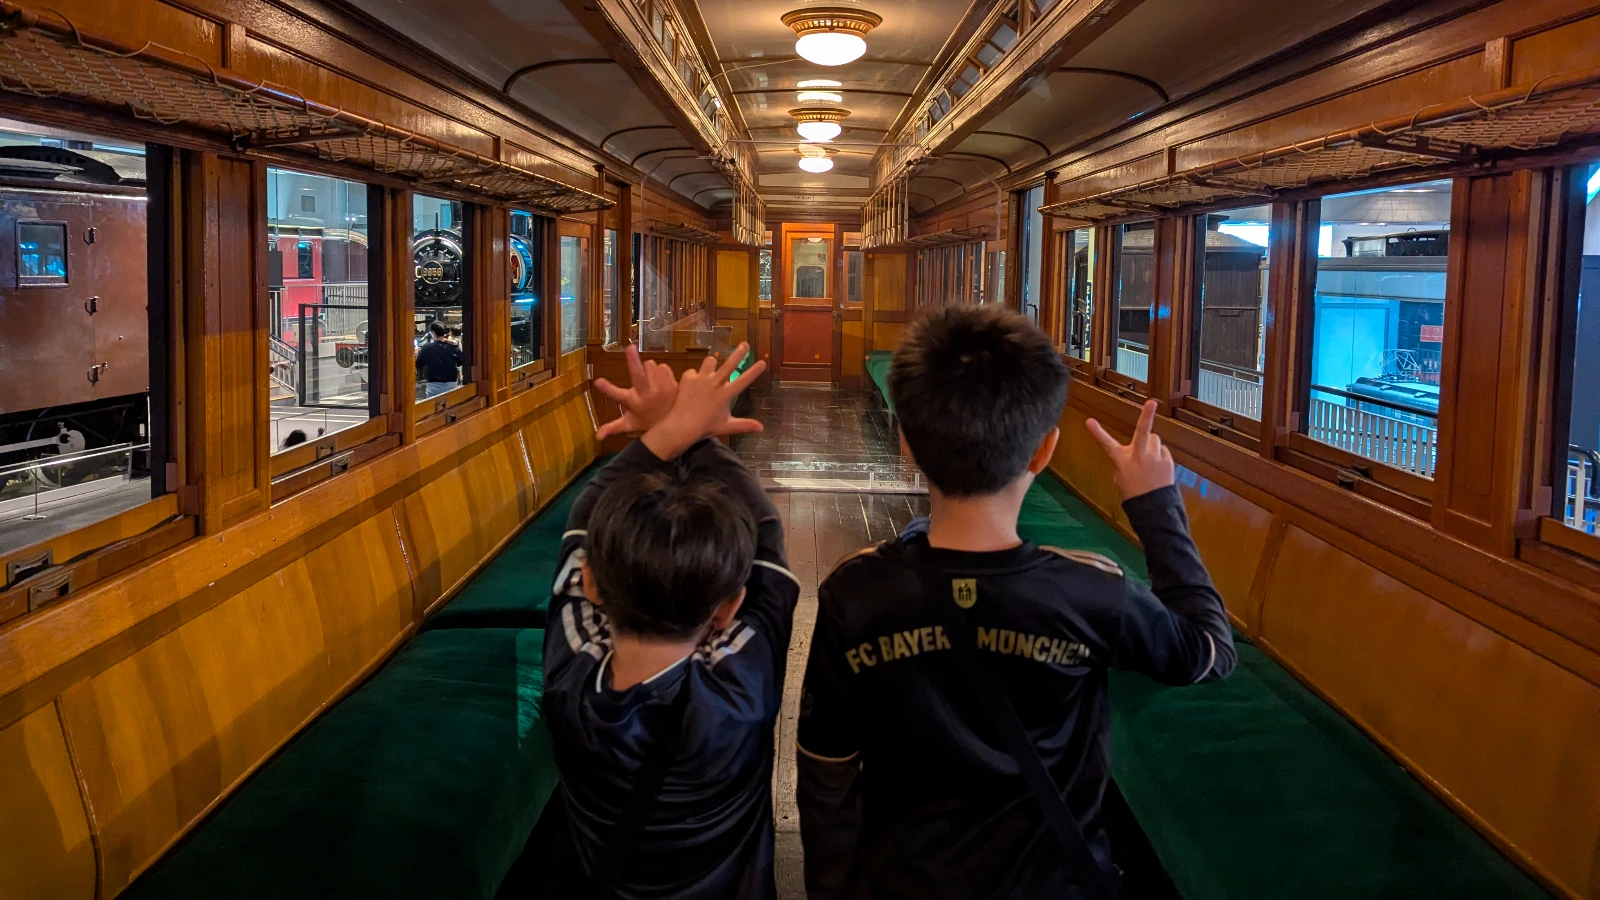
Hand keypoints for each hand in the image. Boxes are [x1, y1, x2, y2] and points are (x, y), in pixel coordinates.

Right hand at [593, 345, 678, 439]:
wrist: (677, 424)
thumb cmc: (648, 422)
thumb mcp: (630, 425)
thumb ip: (613, 427)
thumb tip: (597, 437)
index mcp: (633, 403)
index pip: (617, 395)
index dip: (607, 388)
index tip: (597, 382)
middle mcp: (646, 395)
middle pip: (638, 374)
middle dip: (632, 361)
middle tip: (629, 348)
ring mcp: (661, 388)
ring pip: (650, 364)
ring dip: (648, 369)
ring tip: (650, 382)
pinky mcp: (673, 383)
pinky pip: (663, 366)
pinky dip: (660, 371)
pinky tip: (661, 381)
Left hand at [641, 343, 767, 458]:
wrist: (681, 426)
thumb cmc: (705, 428)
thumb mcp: (726, 427)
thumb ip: (744, 425)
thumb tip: (761, 428)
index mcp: (725, 395)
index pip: (743, 380)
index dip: (754, 371)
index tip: (762, 362)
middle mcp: (715, 383)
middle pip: (729, 364)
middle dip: (738, 353)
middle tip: (745, 344)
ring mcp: (701, 379)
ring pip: (710, 361)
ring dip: (711, 365)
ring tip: (709, 371)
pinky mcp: (688, 378)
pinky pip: (692, 372)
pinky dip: (693, 377)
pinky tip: (691, 386)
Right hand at [1085, 399, 1173, 500]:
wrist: (1154, 508)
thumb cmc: (1133, 493)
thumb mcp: (1121, 478)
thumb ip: (1126, 461)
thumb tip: (1135, 451)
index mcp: (1122, 461)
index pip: (1107, 444)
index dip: (1097, 432)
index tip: (1089, 421)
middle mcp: (1139, 456)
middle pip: (1143, 431)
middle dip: (1147, 415)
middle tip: (1151, 402)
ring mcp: (1155, 458)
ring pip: (1154, 439)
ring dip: (1151, 444)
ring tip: (1149, 459)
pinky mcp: (1167, 461)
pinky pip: (1162, 450)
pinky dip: (1159, 455)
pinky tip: (1157, 468)